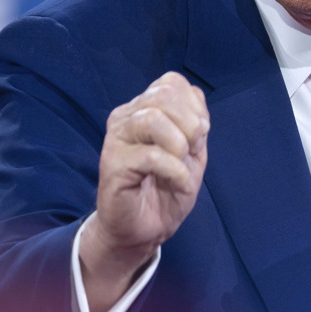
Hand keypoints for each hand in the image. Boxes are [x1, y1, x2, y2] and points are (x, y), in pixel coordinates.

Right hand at [82, 72, 208, 311]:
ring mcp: (116, 139)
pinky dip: (174, 171)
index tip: (198, 137)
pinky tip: (178, 184)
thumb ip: (195, 123)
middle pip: (163, 95)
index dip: (194, 106)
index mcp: (144, 108)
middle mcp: (126, 117)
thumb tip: (196, 99)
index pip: (171, 82)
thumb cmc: (167, 189)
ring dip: (179, 145)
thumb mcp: (192, 153)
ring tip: (182, 167)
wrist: (146, 229)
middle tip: (192, 152)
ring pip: (151, 119)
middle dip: (190, 124)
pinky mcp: (112, 164)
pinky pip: (150, 155)